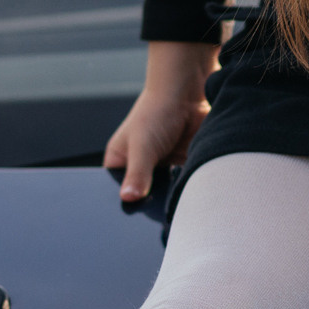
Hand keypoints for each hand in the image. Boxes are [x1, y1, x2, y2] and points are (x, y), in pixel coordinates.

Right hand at [103, 42, 215, 202]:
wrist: (188, 93)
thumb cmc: (156, 111)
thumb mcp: (142, 146)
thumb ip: (137, 174)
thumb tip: (128, 199)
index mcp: (121, 162)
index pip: (117, 192)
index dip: (125, 204)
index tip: (134, 216)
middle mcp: (140, 167)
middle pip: (143, 196)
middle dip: (150, 202)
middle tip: (157, 209)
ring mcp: (163, 167)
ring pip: (166, 192)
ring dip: (171, 195)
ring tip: (174, 200)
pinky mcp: (184, 165)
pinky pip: (186, 184)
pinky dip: (189, 187)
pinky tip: (190, 190)